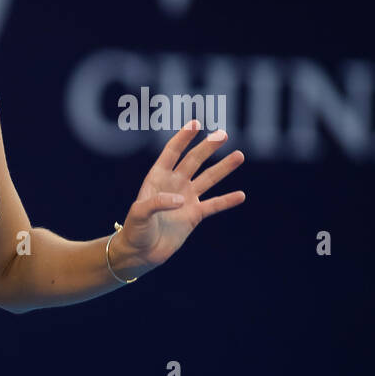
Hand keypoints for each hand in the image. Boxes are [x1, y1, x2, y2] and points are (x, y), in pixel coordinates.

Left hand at [116, 120, 246, 269]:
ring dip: (223, 168)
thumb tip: (181, 199)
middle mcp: (174, 185)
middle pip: (193, 161)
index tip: (195, 123)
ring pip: (208, 179)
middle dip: (207, 147)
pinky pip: (214, 205)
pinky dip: (227, 200)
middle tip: (223, 134)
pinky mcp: (194, 216)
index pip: (171, 154)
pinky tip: (241, 195)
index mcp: (157, 179)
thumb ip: (157, 203)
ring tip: (239, 155)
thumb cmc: (134, 230)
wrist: (140, 252)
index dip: (182, 139)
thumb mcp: (139, 214)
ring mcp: (186, 199)